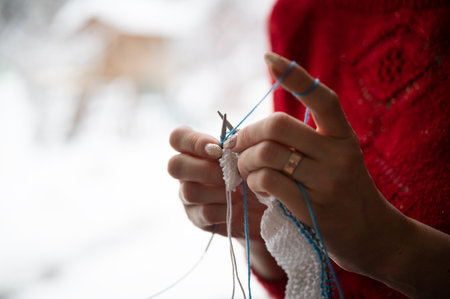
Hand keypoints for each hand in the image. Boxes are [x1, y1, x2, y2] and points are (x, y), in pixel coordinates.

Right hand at [167, 127, 285, 280]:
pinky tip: (237, 207)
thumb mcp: (246, 153)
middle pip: (175, 166)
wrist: (262, 204)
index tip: (217, 150)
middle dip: (205, 170)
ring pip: (189, 191)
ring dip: (219, 191)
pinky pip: (205, 212)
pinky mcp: (197, 217)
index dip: (193, 142)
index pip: (178, 138)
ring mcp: (187, 196)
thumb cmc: (250, 171)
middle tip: (231, 175)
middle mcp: (185, 172)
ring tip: (238, 192)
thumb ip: (235, 145)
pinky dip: (225, 208)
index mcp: (193, 150)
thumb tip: (228, 143)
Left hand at [224, 53, 441, 293]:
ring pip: (266, 155)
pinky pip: (267, 182)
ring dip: (244, 162)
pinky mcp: (313, 208)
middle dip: (246, 134)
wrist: (372, 235)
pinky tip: (258, 188)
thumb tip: (253, 133)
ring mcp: (327, 182)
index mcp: (343, 136)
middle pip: (278, 125)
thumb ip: (305, 142)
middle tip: (235, 146)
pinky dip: (253, 182)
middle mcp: (338, 154)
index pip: (321, 98)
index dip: (295, 76)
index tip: (270, 58)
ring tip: (245, 170)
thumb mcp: (336, 158)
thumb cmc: (344, 191)